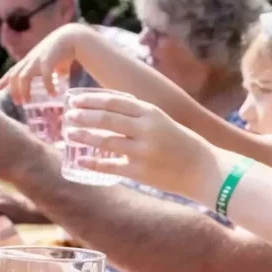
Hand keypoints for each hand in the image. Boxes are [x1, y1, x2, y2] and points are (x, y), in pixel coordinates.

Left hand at [0, 22, 86, 104]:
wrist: (72, 37)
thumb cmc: (62, 51)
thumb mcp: (50, 64)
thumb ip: (49, 75)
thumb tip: (53, 90)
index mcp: (29, 60)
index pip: (12, 71)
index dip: (3, 80)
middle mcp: (30, 59)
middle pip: (14, 76)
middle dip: (14, 90)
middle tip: (18, 103)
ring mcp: (38, 59)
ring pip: (23, 77)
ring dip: (24, 90)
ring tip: (27, 101)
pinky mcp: (48, 60)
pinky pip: (45, 76)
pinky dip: (48, 86)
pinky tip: (53, 94)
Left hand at [63, 90, 223, 201]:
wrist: (204, 170)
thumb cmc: (182, 144)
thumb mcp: (164, 121)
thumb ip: (140, 116)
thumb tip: (110, 109)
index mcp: (152, 113)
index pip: (115, 101)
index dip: (91, 100)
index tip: (74, 100)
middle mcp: (146, 129)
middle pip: (106, 119)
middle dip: (83, 116)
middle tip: (67, 116)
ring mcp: (143, 151)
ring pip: (105, 141)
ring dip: (84, 136)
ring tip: (69, 133)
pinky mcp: (140, 172)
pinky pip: (110, 166)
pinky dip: (93, 163)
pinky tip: (81, 160)